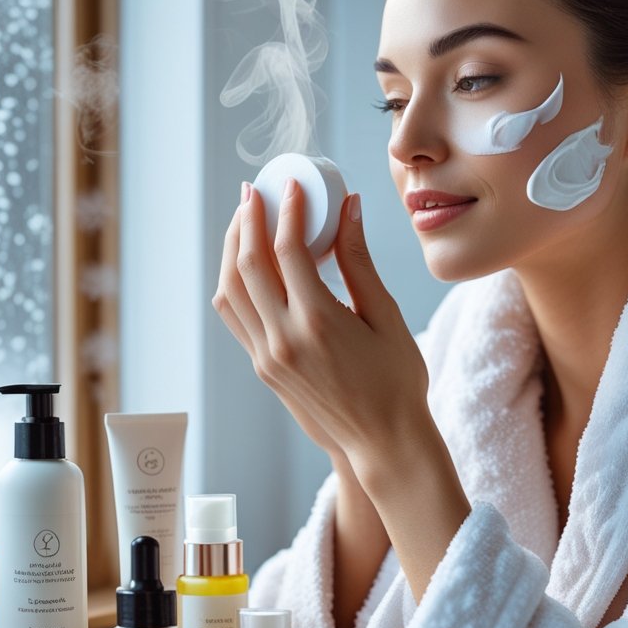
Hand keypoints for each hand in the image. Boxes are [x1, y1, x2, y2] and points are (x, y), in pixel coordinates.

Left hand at [213, 177, 429, 483]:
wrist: (382, 441)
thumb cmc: (396, 381)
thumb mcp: (386, 316)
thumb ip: (359, 261)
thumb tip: (349, 209)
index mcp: (318, 322)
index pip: (287, 250)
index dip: (288, 210)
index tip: (294, 185)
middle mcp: (283, 339)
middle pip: (247, 264)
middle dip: (246, 220)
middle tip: (254, 191)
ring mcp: (267, 356)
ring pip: (230, 291)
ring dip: (231, 250)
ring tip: (243, 221)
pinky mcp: (263, 368)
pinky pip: (236, 316)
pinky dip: (234, 283)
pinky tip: (246, 265)